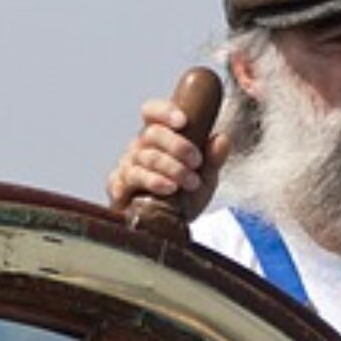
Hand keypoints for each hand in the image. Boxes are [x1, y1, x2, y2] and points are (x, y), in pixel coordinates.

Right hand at [106, 97, 228, 218]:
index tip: (183, 122)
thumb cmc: (184, 196)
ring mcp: (127, 166)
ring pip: (145, 157)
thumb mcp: (205, 177)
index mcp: (157, 137)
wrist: (168, 229)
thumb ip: (214, 159)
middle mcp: (139, 147)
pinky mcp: (118, 187)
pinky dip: (152, 182)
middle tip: (196, 162)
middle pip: (151, 134)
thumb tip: (222, 139)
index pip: (152, 112)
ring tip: (190, 182)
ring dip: (171, 168)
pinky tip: (167, 189)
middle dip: (178, 146)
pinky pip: (130, 179)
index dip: (164, 111)